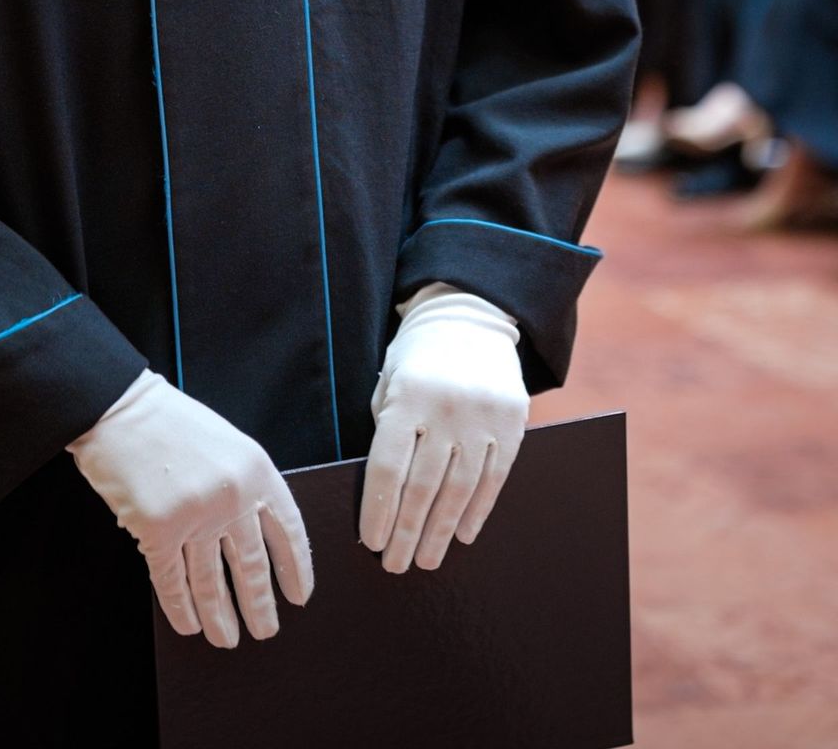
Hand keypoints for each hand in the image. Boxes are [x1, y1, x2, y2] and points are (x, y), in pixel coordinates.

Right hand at [67, 370, 312, 647]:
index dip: (297, 567)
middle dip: (260, 605)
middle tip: (266, 631)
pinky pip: (173, 582)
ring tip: (227, 639)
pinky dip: (181, 608)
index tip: (299, 595)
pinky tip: (189, 624)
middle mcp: (232, 497)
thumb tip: (251, 537)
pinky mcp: (157, 531)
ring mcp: (195, 516)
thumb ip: (244, 484)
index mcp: (256, 470)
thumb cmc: (170, 422)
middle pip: (252, 566)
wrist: (119, 408)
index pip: (288, 530)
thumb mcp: (226, 443)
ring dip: (221, 616)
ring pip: (212, 583)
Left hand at [359, 282, 527, 572]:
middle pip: (423, 486)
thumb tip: (381, 496)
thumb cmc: (417, 357)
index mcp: (407, 397)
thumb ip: (386, 430)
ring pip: (460, 489)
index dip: (379, 510)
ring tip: (426, 559)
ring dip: (442, 531)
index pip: (389, 467)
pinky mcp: (513, 422)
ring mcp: (483, 417)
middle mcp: (446, 409)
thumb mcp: (389, 382)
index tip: (372, 542)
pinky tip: (464, 534)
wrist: (469, 319)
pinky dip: (478, 510)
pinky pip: (494, 477)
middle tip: (396, 565)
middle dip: (407, 531)